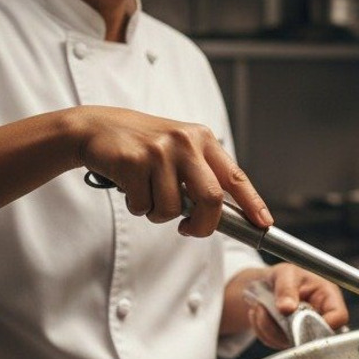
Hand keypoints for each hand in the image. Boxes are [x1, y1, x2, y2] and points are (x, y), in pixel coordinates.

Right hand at [75, 106, 271, 234]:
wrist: (95, 128)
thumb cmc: (142, 145)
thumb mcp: (178, 148)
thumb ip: (200, 175)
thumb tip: (221, 215)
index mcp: (202, 139)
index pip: (234, 176)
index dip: (252, 203)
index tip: (263, 224)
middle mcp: (185, 142)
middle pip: (211, 198)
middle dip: (202, 225)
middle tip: (189, 230)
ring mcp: (159, 151)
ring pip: (172, 208)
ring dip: (158, 214)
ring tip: (147, 193)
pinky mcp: (133, 161)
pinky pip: (143, 205)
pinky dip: (137, 206)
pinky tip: (129, 186)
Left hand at [247, 264, 348, 349]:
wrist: (265, 284)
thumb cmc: (283, 276)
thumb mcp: (285, 274)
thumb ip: (286, 288)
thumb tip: (288, 308)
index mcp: (328, 296)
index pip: (339, 316)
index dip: (324, 323)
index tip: (301, 321)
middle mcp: (320, 316)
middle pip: (315, 336)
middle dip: (287, 326)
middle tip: (274, 310)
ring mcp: (306, 331)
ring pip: (290, 343)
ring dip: (270, 328)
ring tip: (264, 307)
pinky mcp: (291, 340)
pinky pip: (276, 344)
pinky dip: (264, 331)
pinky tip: (264, 315)